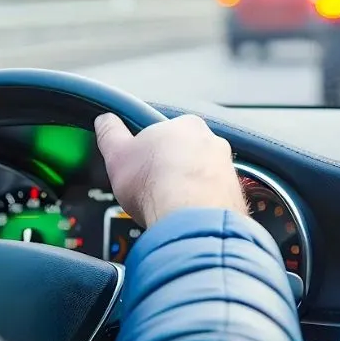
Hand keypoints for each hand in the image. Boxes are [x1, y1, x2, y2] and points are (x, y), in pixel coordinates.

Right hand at [94, 113, 246, 227]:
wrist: (190, 219)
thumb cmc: (154, 185)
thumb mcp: (117, 154)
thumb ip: (110, 134)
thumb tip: (105, 121)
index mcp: (185, 125)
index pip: (164, 133)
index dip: (149, 152)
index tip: (141, 169)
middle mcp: (212, 142)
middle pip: (185, 154)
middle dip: (170, 170)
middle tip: (153, 190)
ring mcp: (227, 168)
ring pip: (201, 177)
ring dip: (187, 189)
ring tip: (169, 206)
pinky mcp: (234, 194)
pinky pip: (213, 198)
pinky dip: (200, 206)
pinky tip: (187, 217)